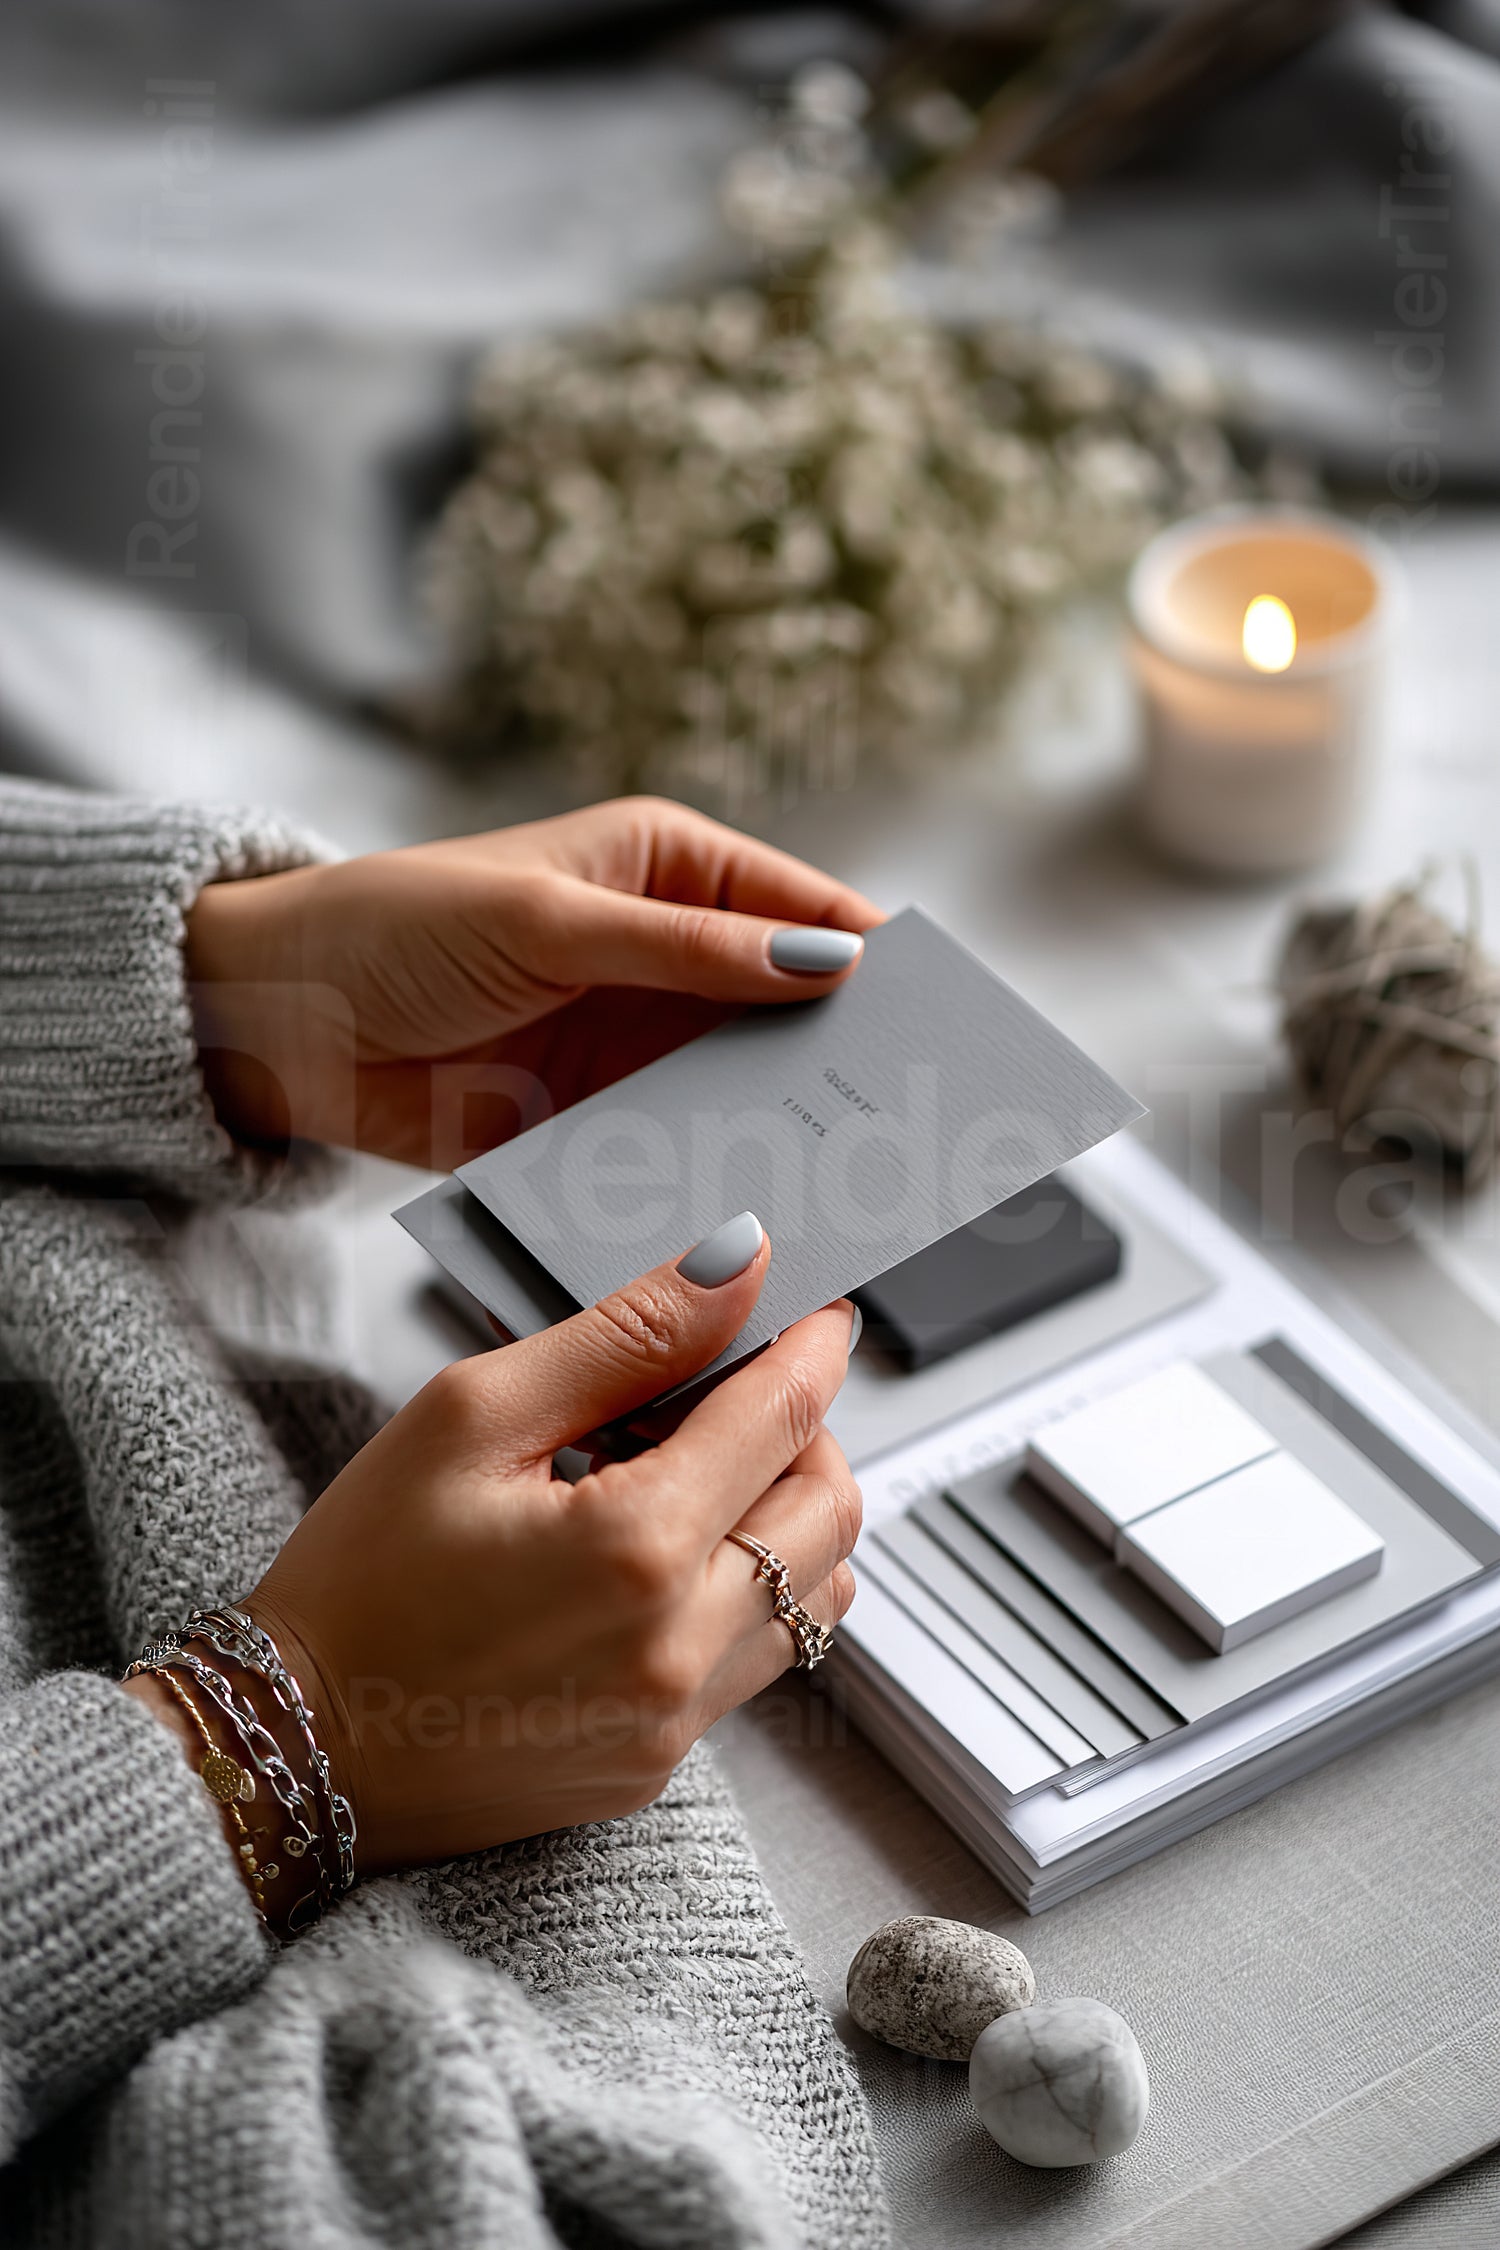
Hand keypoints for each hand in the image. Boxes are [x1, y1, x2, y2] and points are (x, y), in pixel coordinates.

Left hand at [185, 797, 881, 1165]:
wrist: (279, 1024)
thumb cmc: (396, 927)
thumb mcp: (548, 922)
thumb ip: (689, 948)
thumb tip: (826, 958)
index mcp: (668, 869)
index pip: (803, 908)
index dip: (872, 960)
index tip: (938, 1015)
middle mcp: (667, 956)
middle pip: (788, 1009)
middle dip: (845, 1055)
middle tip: (914, 1109)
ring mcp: (635, 1043)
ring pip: (742, 1087)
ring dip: (784, 1125)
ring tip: (852, 1172)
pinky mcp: (598, 1119)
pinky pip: (678, 1148)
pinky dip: (713, 1175)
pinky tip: (751, 1207)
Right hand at [240, 1225, 859, 1872]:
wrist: (297, 1746)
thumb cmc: (361, 1578)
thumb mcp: (472, 1416)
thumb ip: (623, 1337)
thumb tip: (736, 1269)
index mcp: (637, 1547)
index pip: (785, 1417)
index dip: (813, 1347)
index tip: (820, 1313)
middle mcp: (680, 1646)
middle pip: (831, 1509)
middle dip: (804, 1432)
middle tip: (730, 1396)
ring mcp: (676, 1717)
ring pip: (816, 1592)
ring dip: (785, 1516)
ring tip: (690, 1481)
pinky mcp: (658, 1762)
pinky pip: (756, 1660)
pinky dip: (740, 1592)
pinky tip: (652, 1561)